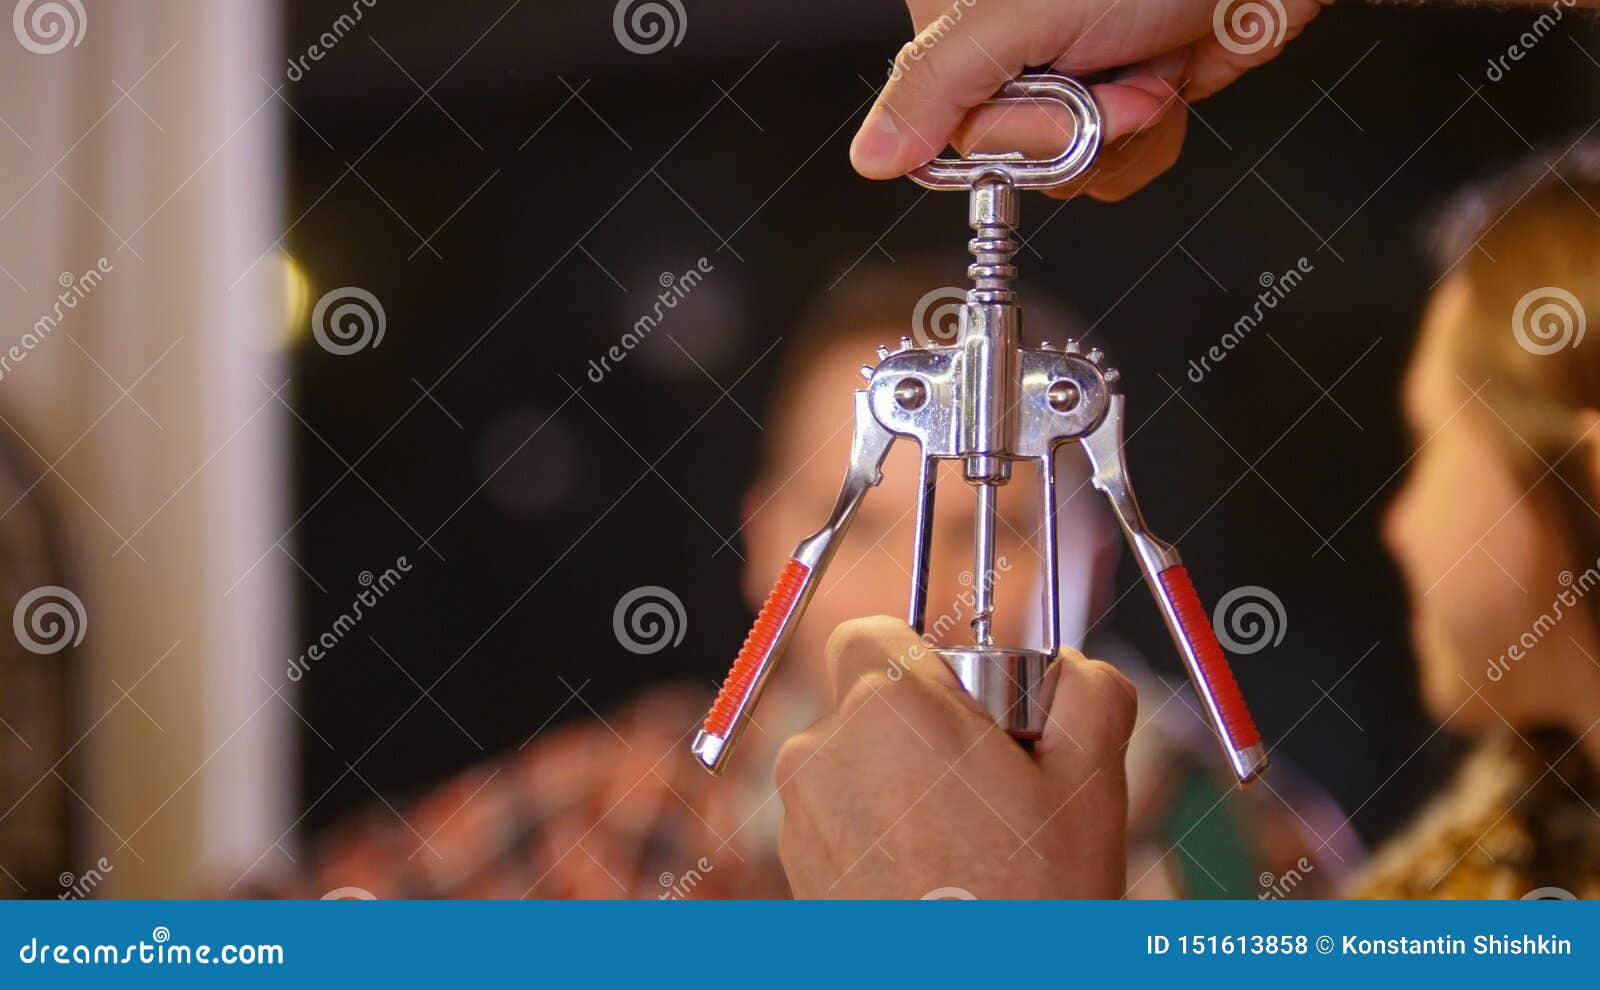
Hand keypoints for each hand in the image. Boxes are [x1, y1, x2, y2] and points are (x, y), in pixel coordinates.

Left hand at [775, 616, 1137, 898]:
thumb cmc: (1031, 901)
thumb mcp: (1093, 782)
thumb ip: (1090, 692)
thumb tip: (1079, 667)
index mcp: (890, 704)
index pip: (872, 632)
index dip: (918, 658)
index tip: (962, 700)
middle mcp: (824, 748)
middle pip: (863, 700)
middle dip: (918, 725)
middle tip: (984, 781)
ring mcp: (799, 814)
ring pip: (848, 762)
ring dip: (895, 781)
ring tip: (964, 842)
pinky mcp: (794, 869)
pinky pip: (835, 818)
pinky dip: (874, 832)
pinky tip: (931, 877)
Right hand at [853, 0, 1330, 199]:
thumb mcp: (1017, 14)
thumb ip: (935, 83)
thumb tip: (871, 155)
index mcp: (959, 22)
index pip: (946, 131)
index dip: (1014, 134)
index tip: (1057, 102)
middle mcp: (1006, 50)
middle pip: (1009, 157)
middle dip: (1079, 130)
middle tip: (1117, 72)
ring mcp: (1067, 77)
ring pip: (1066, 170)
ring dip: (1126, 133)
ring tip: (1150, 66)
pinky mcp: (1121, 98)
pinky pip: (1115, 167)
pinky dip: (1155, 138)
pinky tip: (1168, 81)